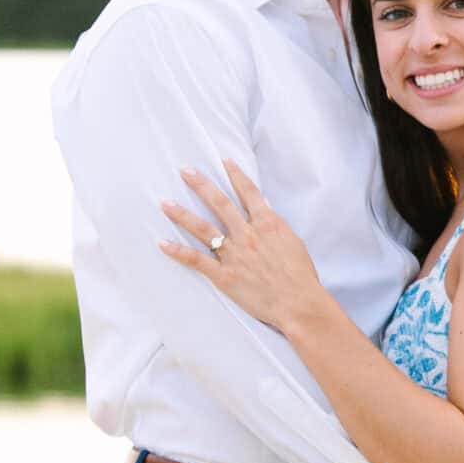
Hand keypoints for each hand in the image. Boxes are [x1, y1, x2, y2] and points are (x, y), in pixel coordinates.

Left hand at [161, 159, 324, 333]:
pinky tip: (162, 243)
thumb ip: (276, 225)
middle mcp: (248, 234)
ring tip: (165, 203)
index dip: (235, 174)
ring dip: (182, 214)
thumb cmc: (300, 275)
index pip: (249, 193)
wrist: (298, 302)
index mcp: (268, 224)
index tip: (223, 160)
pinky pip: (197, 261)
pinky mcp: (225, 276)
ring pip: (203, 228)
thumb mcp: (294, 241)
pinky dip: (178, 252)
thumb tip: (266, 209)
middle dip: (201, 184)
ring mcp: (234, 254)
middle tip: (185, 170)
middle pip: (220, 203)